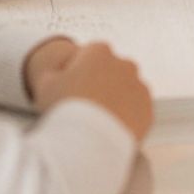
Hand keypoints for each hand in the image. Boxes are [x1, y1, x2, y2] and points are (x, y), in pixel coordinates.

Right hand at [30, 40, 152, 141]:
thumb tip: (57, 74)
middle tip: (82, 105)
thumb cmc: (66, 109)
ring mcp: (139, 86)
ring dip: (114, 99)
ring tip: (95, 120)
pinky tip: (108, 128)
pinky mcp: (148, 108)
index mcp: (100, 52)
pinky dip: (125, 116)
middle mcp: (125, 64)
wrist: (89, 141)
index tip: (69, 87)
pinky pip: (136, 109)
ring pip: (125, 90)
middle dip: (99, 83)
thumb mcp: (46, 84)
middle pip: (110, 71)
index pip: (89, 54)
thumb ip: (53, 73)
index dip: (76, 71)